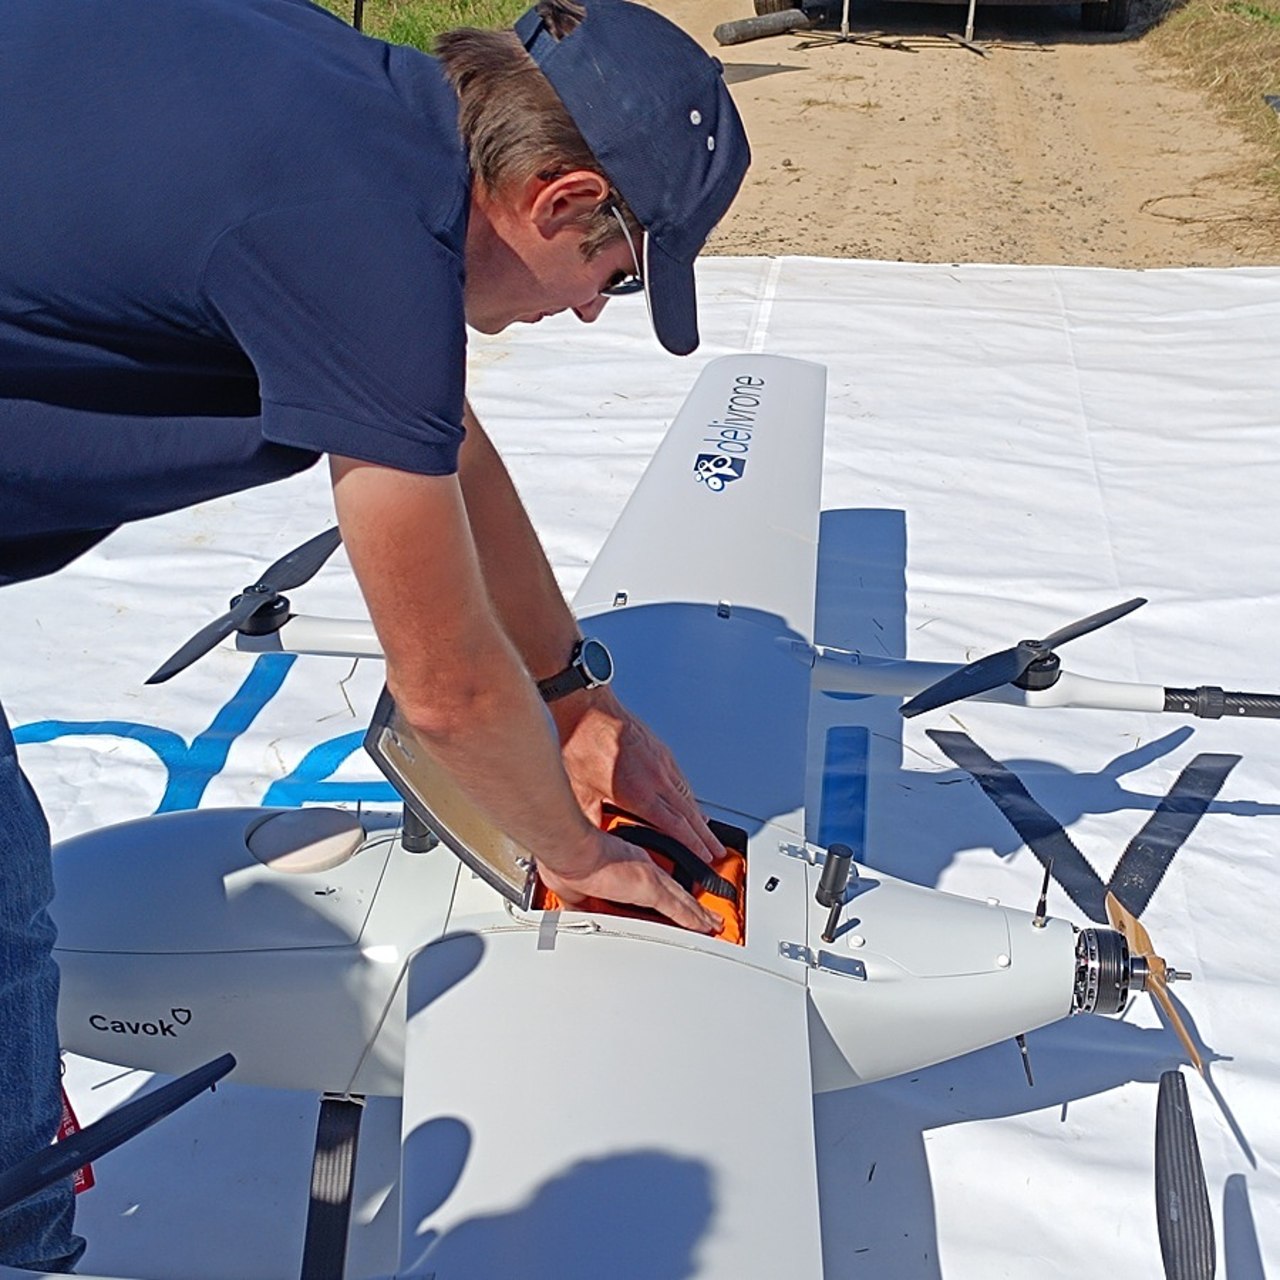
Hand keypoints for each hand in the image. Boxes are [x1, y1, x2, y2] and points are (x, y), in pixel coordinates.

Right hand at [538, 830, 721, 934]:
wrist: (569, 851)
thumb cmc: (567, 861)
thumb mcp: (574, 888)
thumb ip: (581, 901)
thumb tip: (575, 911)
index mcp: (625, 864)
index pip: (653, 882)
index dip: (667, 893)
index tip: (674, 900)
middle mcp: (642, 868)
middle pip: (674, 891)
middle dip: (690, 905)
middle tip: (705, 916)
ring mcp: (648, 877)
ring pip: (682, 899)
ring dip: (698, 913)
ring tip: (712, 923)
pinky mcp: (650, 888)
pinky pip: (679, 908)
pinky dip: (694, 918)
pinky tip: (706, 926)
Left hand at [552, 687, 721, 863]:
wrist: (585, 708)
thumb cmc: (580, 744)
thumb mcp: (582, 794)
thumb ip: (594, 821)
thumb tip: (592, 839)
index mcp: (639, 794)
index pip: (675, 827)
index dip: (693, 846)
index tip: (705, 857)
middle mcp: (656, 778)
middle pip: (690, 814)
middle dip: (705, 836)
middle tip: (718, 851)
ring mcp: (662, 762)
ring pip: (688, 795)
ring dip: (700, 816)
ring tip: (708, 831)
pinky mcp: (660, 750)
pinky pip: (681, 778)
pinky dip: (689, 794)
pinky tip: (688, 799)